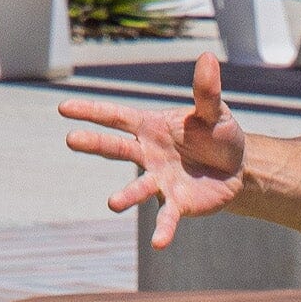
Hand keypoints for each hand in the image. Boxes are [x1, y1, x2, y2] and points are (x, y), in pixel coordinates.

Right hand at [61, 54, 248, 245]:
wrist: (237, 168)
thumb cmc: (218, 135)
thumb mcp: (215, 111)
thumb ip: (207, 91)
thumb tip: (207, 57)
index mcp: (150, 127)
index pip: (116, 118)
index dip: (91, 112)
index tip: (63, 108)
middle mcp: (148, 154)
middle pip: (117, 148)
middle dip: (94, 144)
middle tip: (71, 139)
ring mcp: (159, 180)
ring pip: (138, 187)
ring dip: (126, 196)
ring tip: (113, 204)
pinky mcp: (176, 203)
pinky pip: (167, 217)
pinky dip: (162, 230)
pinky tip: (158, 243)